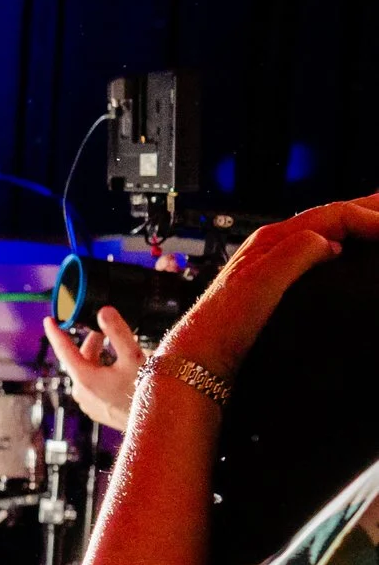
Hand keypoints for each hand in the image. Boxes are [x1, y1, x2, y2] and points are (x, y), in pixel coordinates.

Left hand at [43, 305, 144, 429]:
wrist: (159, 424)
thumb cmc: (147, 393)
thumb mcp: (134, 357)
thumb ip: (118, 332)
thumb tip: (104, 312)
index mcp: (85, 378)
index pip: (64, 350)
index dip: (56, 333)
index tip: (49, 320)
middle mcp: (83, 393)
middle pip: (80, 360)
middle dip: (91, 344)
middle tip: (104, 332)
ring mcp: (90, 404)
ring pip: (88, 373)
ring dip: (98, 358)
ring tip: (115, 348)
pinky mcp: (100, 411)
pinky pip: (95, 386)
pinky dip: (102, 373)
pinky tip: (119, 370)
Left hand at [160, 193, 378, 377]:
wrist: (202, 355)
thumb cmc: (223, 322)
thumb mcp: (262, 282)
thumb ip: (295, 253)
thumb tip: (332, 242)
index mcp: (273, 239)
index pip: (335, 215)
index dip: (370, 217)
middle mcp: (275, 246)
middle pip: (332, 217)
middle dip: (368, 209)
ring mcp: (277, 264)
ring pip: (329, 234)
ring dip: (358, 226)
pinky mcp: (280, 285)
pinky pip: (321, 255)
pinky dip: (346, 247)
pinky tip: (353, 255)